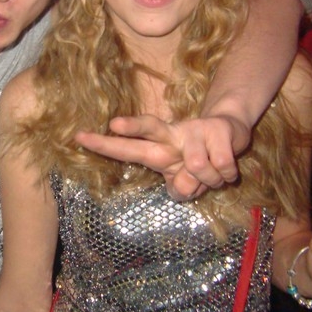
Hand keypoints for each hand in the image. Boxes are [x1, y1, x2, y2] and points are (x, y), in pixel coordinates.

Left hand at [75, 113, 249, 199]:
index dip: (106, 144)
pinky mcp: (219, 130)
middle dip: (132, 127)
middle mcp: (173, 134)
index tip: (80, 138)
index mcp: (159, 146)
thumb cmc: (199, 157)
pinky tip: (228, 170)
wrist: (231, 132)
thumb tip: (181, 187)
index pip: (129, 145)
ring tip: (213, 177)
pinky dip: (227, 175)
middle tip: (114, 124)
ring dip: (209, 180)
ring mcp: (196, 130)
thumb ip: (179, 186)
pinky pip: (221, 165)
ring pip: (197, 167)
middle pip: (150, 127)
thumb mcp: (184, 178)